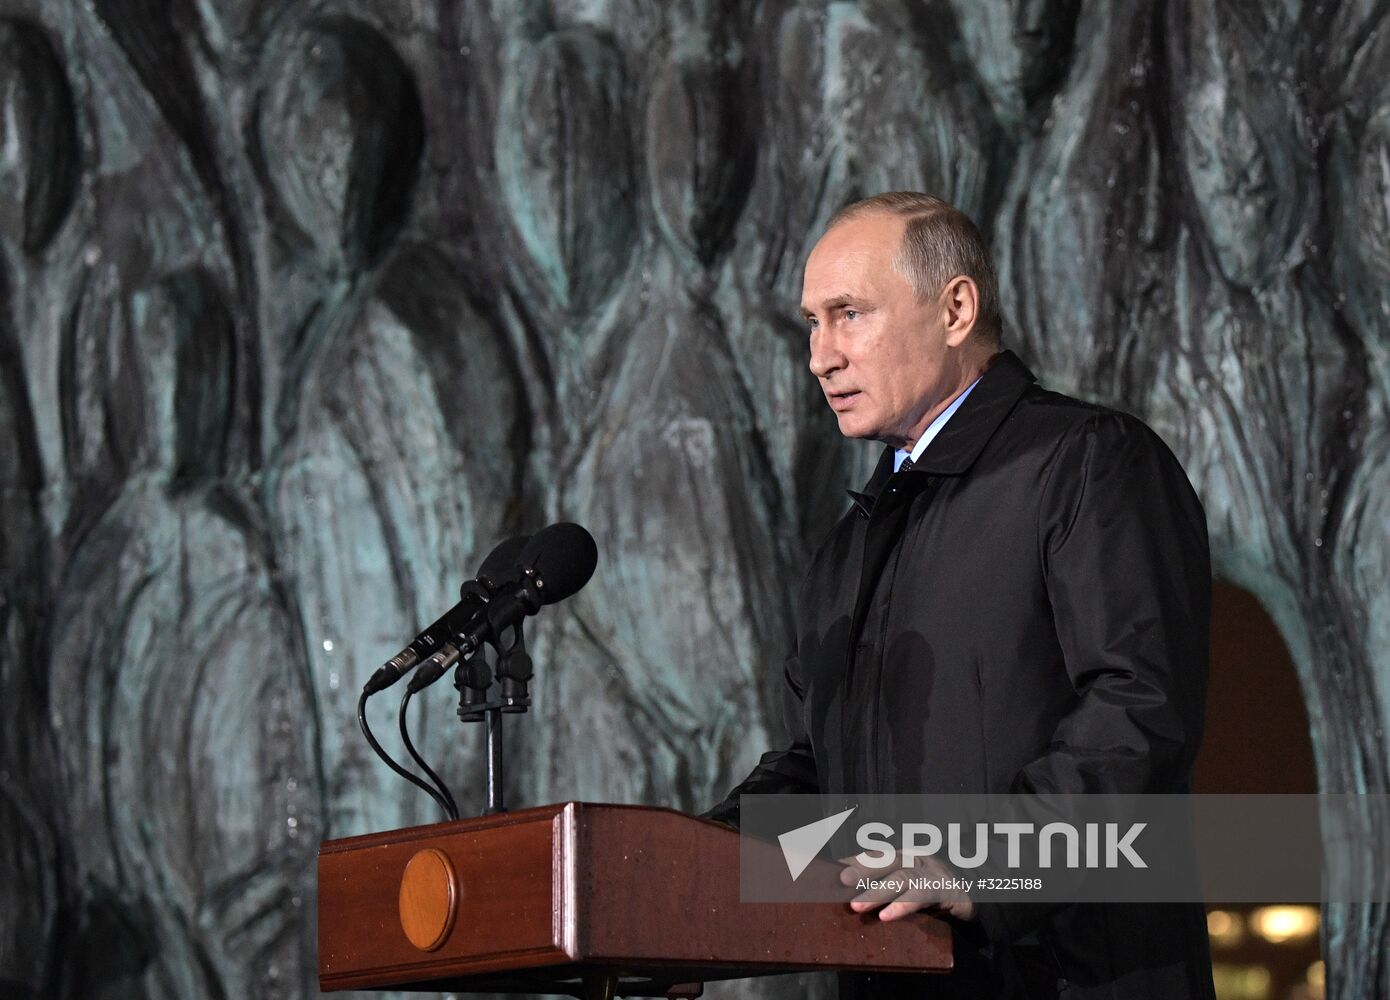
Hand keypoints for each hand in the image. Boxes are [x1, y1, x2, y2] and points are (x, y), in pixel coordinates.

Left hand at [838, 851, 975, 921]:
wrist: (972, 899)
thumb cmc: (931, 894)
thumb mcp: (905, 888)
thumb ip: (881, 887)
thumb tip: (844, 895)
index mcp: (902, 856)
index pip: (874, 855)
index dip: (853, 862)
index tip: (830, 874)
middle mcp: (916, 859)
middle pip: (886, 860)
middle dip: (862, 870)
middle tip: (841, 882)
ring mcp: (931, 872)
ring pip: (901, 878)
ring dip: (877, 892)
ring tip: (857, 906)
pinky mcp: (946, 890)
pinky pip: (922, 895)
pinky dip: (903, 905)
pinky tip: (887, 916)